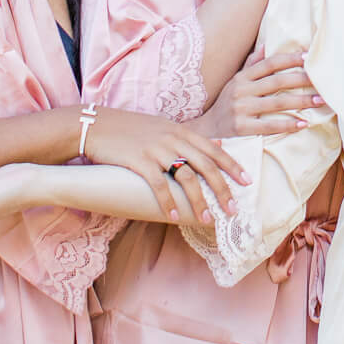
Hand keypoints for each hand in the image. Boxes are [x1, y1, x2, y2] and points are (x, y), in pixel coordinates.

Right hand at [84, 109, 248, 221]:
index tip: (247, 182)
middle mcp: (172, 138)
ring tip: (206, 219)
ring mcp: (156, 149)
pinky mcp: (138, 161)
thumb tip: (218, 146)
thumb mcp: (163, 127)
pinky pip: (159, 185)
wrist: (96, 125)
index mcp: (180, 131)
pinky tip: (173, 217)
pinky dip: (168, 202)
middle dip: (222, 188)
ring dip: (198, 200)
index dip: (232, 166)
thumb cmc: (130, 129)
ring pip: (186, 176)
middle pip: (206, 165)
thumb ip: (188, 138)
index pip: (213, 149)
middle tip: (233, 209)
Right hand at [200, 48, 323, 136]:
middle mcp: (241, 90)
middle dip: (301, 80)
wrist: (204, 130)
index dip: (289, 59)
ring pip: (276, 102)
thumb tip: (265, 46)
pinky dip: (288, 124)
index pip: (269, 64)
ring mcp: (241, 109)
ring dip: (301, 101)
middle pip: (276, 81)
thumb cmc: (225, 104)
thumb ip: (251, 65)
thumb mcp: (234, 82)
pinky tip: (304, 123)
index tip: (308, 57)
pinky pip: (269, 125)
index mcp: (242, 77)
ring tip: (319, 100)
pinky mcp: (241, 128)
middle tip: (322, 81)